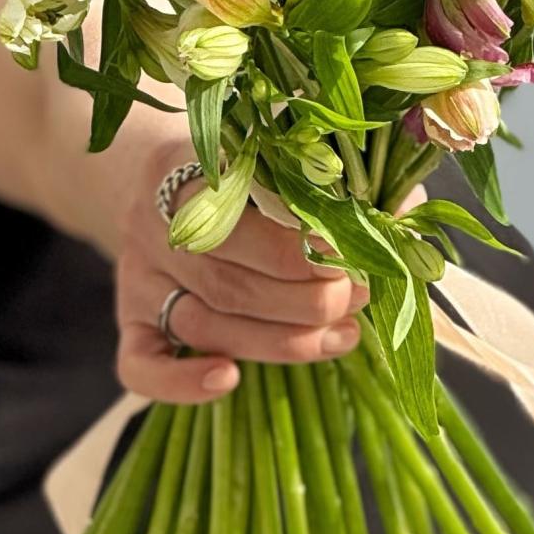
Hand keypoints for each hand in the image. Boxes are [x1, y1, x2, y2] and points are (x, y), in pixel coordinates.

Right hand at [102, 136, 370, 405]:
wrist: (151, 175)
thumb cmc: (233, 163)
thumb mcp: (269, 150)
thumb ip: (328, 176)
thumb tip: (403, 211)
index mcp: (180, 173)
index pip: (238, 222)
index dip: (299, 249)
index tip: (353, 254)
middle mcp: (151, 229)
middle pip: (229, 283)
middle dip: (306, 300)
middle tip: (359, 296)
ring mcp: (137, 279)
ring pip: (206, 325)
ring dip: (282, 341)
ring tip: (344, 335)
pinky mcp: (130, 321)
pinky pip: (140, 364)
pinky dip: (179, 382)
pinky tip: (228, 380)